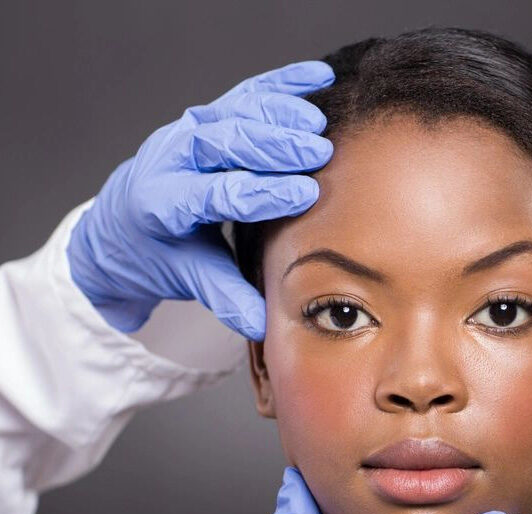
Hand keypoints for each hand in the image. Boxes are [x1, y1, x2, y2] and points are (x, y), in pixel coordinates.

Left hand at [66, 61, 334, 338]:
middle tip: (318, 151)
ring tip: (318, 122)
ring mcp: (185, 132)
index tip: (304, 194)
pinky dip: (280, 84)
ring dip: (277, 112)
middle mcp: (169, 158)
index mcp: (160, 202)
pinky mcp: (204, 119)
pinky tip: (316, 78)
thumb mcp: (185, 278)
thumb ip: (225, 297)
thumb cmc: (155, 255)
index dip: (261, 192)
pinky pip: (243, 95)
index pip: (215, 193)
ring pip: (232, 111)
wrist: (119, 227)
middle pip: (222, 141)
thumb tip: (264, 323)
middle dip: (272, 145)